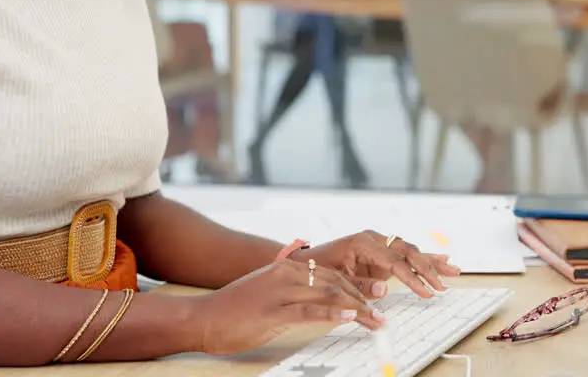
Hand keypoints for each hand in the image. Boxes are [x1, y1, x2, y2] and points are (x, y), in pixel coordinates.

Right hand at [190, 259, 385, 354]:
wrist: (203, 318)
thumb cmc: (235, 310)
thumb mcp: (269, 294)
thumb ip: (294, 293)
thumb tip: (322, 302)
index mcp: (287, 268)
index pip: (332, 275)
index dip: (358, 285)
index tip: (378, 296)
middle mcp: (286, 274)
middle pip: (336, 283)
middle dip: (364, 296)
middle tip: (385, 308)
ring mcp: (279, 291)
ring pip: (328, 295)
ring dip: (358, 308)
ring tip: (377, 319)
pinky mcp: (272, 311)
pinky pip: (308, 311)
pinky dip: (333, 314)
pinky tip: (351, 318)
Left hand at [304, 231, 460, 299]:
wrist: (307, 262)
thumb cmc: (320, 270)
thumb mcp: (337, 281)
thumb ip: (361, 286)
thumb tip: (385, 290)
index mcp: (363, 243)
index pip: (394, 261)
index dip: (412, 277)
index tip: (426, 292)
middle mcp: (374, 239)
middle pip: (407, 251)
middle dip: (427, 269)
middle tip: (442, 285)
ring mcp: (380, 243)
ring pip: (411, 250)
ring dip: (432, 262)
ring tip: (454, 270)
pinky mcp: (383, 252)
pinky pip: (406, 254)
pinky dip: (425, 258)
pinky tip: (444, 259)